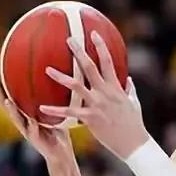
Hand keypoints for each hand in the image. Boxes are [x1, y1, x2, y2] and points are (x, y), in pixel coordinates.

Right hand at [0, 67, 74, 163]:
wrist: (60, 154)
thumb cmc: (57, 130)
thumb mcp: (55, 110)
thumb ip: (54, 96)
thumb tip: (62, 74)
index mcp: (23, 112)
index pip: (9, 94)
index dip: (2, 81)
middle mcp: (21, 121)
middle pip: (4, 103)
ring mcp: (27, 131)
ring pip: (15, 119)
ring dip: (11, 110)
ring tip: (7, 100)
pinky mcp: (36, 141)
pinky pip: (33, 133)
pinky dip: (32, 126)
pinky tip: (32, 120)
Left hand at [39, 32, 148, 159]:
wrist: (134, 143)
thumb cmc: (134, 124)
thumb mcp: (134, 103)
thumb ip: (130, 89)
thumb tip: (129, 79)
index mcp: (115, 87)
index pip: (107, 61)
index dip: (100, 46)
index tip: (93, 33)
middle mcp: (105, 92)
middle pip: (90, 67)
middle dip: (79, 51)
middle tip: (68, 39)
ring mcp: (97, 104)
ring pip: (76, 86)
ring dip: (61, 77)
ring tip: (46, 69)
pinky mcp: (91, 118)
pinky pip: (70, 112)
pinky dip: (55, 110)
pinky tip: (41, 107)